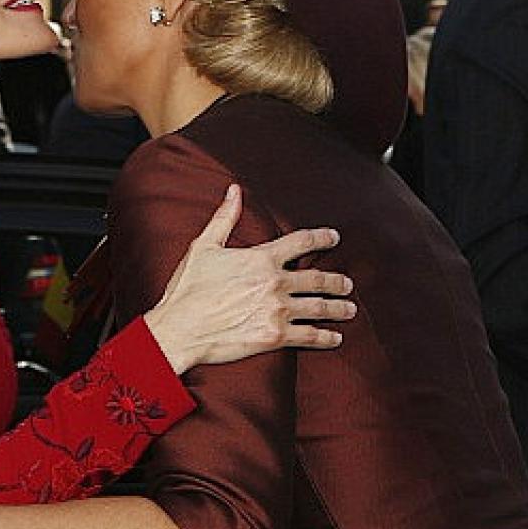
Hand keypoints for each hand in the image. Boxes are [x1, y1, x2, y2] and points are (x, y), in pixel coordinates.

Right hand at [144, 184, 356, 373]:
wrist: (179, 330)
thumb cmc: (187, 290)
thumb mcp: (203, 247)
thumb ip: (224, 218)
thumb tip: (234, 191)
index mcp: (261, 258)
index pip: (301, 242)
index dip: (322, 238)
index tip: (334, 238)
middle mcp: (275, 282)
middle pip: (318, 278)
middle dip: (337, 282)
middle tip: (348, 284)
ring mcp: (277, 310)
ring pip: (319, 307)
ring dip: (338, 308)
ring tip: (349, 309)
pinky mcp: (275, 336)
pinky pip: (310, 336)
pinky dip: (326, 337)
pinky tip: (335, 338)